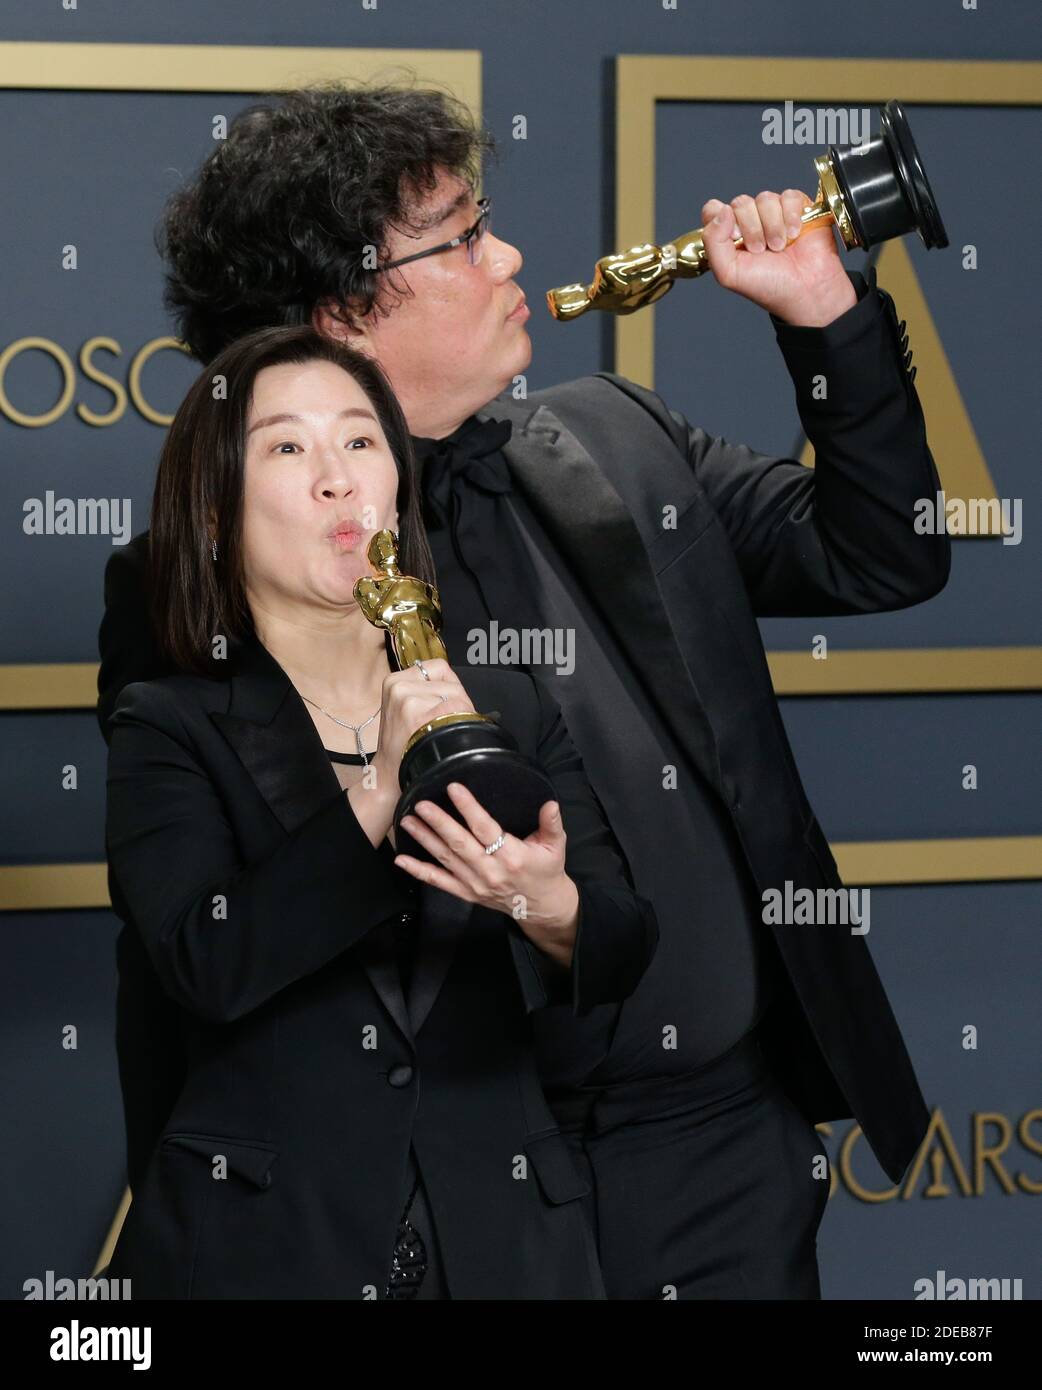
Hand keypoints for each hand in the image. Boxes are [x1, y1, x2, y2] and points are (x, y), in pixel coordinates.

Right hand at [369, 658, 474, 792]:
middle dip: (458, 704)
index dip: (449, 688)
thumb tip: (452, 683)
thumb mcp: (403, 707)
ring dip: (460, 715)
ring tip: (444, 731)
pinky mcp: (416, 713)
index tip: (444, 706)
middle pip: (451, 684)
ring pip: (456, 696)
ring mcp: (406, 698)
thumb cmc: (401, 743)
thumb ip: (424, 690)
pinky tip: (444, 735)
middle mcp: (398, 685)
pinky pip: (455, 709)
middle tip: (445, 725)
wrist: (388, 772)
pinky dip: (459, 722)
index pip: (439, 668)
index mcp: (395, 680)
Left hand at [395, 783, 579, 967]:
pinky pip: (439, 882)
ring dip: (424, 839)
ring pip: (445, 859)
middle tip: (421, 804)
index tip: (454, 788)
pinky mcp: (467, 894)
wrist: (542, 906)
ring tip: (407, 821)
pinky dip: (419, 871)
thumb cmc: (547, 870)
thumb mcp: (556, 845)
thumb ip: (551, 823)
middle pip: (460, 843)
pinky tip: (401, 860)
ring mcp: (476, 884)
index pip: (486, 829)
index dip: (469, 808)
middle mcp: (491, 871)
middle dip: (438, 822)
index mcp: (512, 856)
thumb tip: (550, 803)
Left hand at [701, 188, 856, 326]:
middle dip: (752, 229)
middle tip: (761, 251)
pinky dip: (791, 217)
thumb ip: (713, 241)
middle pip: (740, 203)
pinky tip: (795, 234)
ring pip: (765, 199)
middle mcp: (750, 221)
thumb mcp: (728, 272)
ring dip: (773, 227)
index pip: (714, 210)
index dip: (722, 220)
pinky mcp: (798, 208)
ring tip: (779, 247)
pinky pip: (789, 196)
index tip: (736, 239)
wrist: (804, 291)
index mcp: (729, 235)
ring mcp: (774, 213)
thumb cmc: (768, 286)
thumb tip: (722, 210)